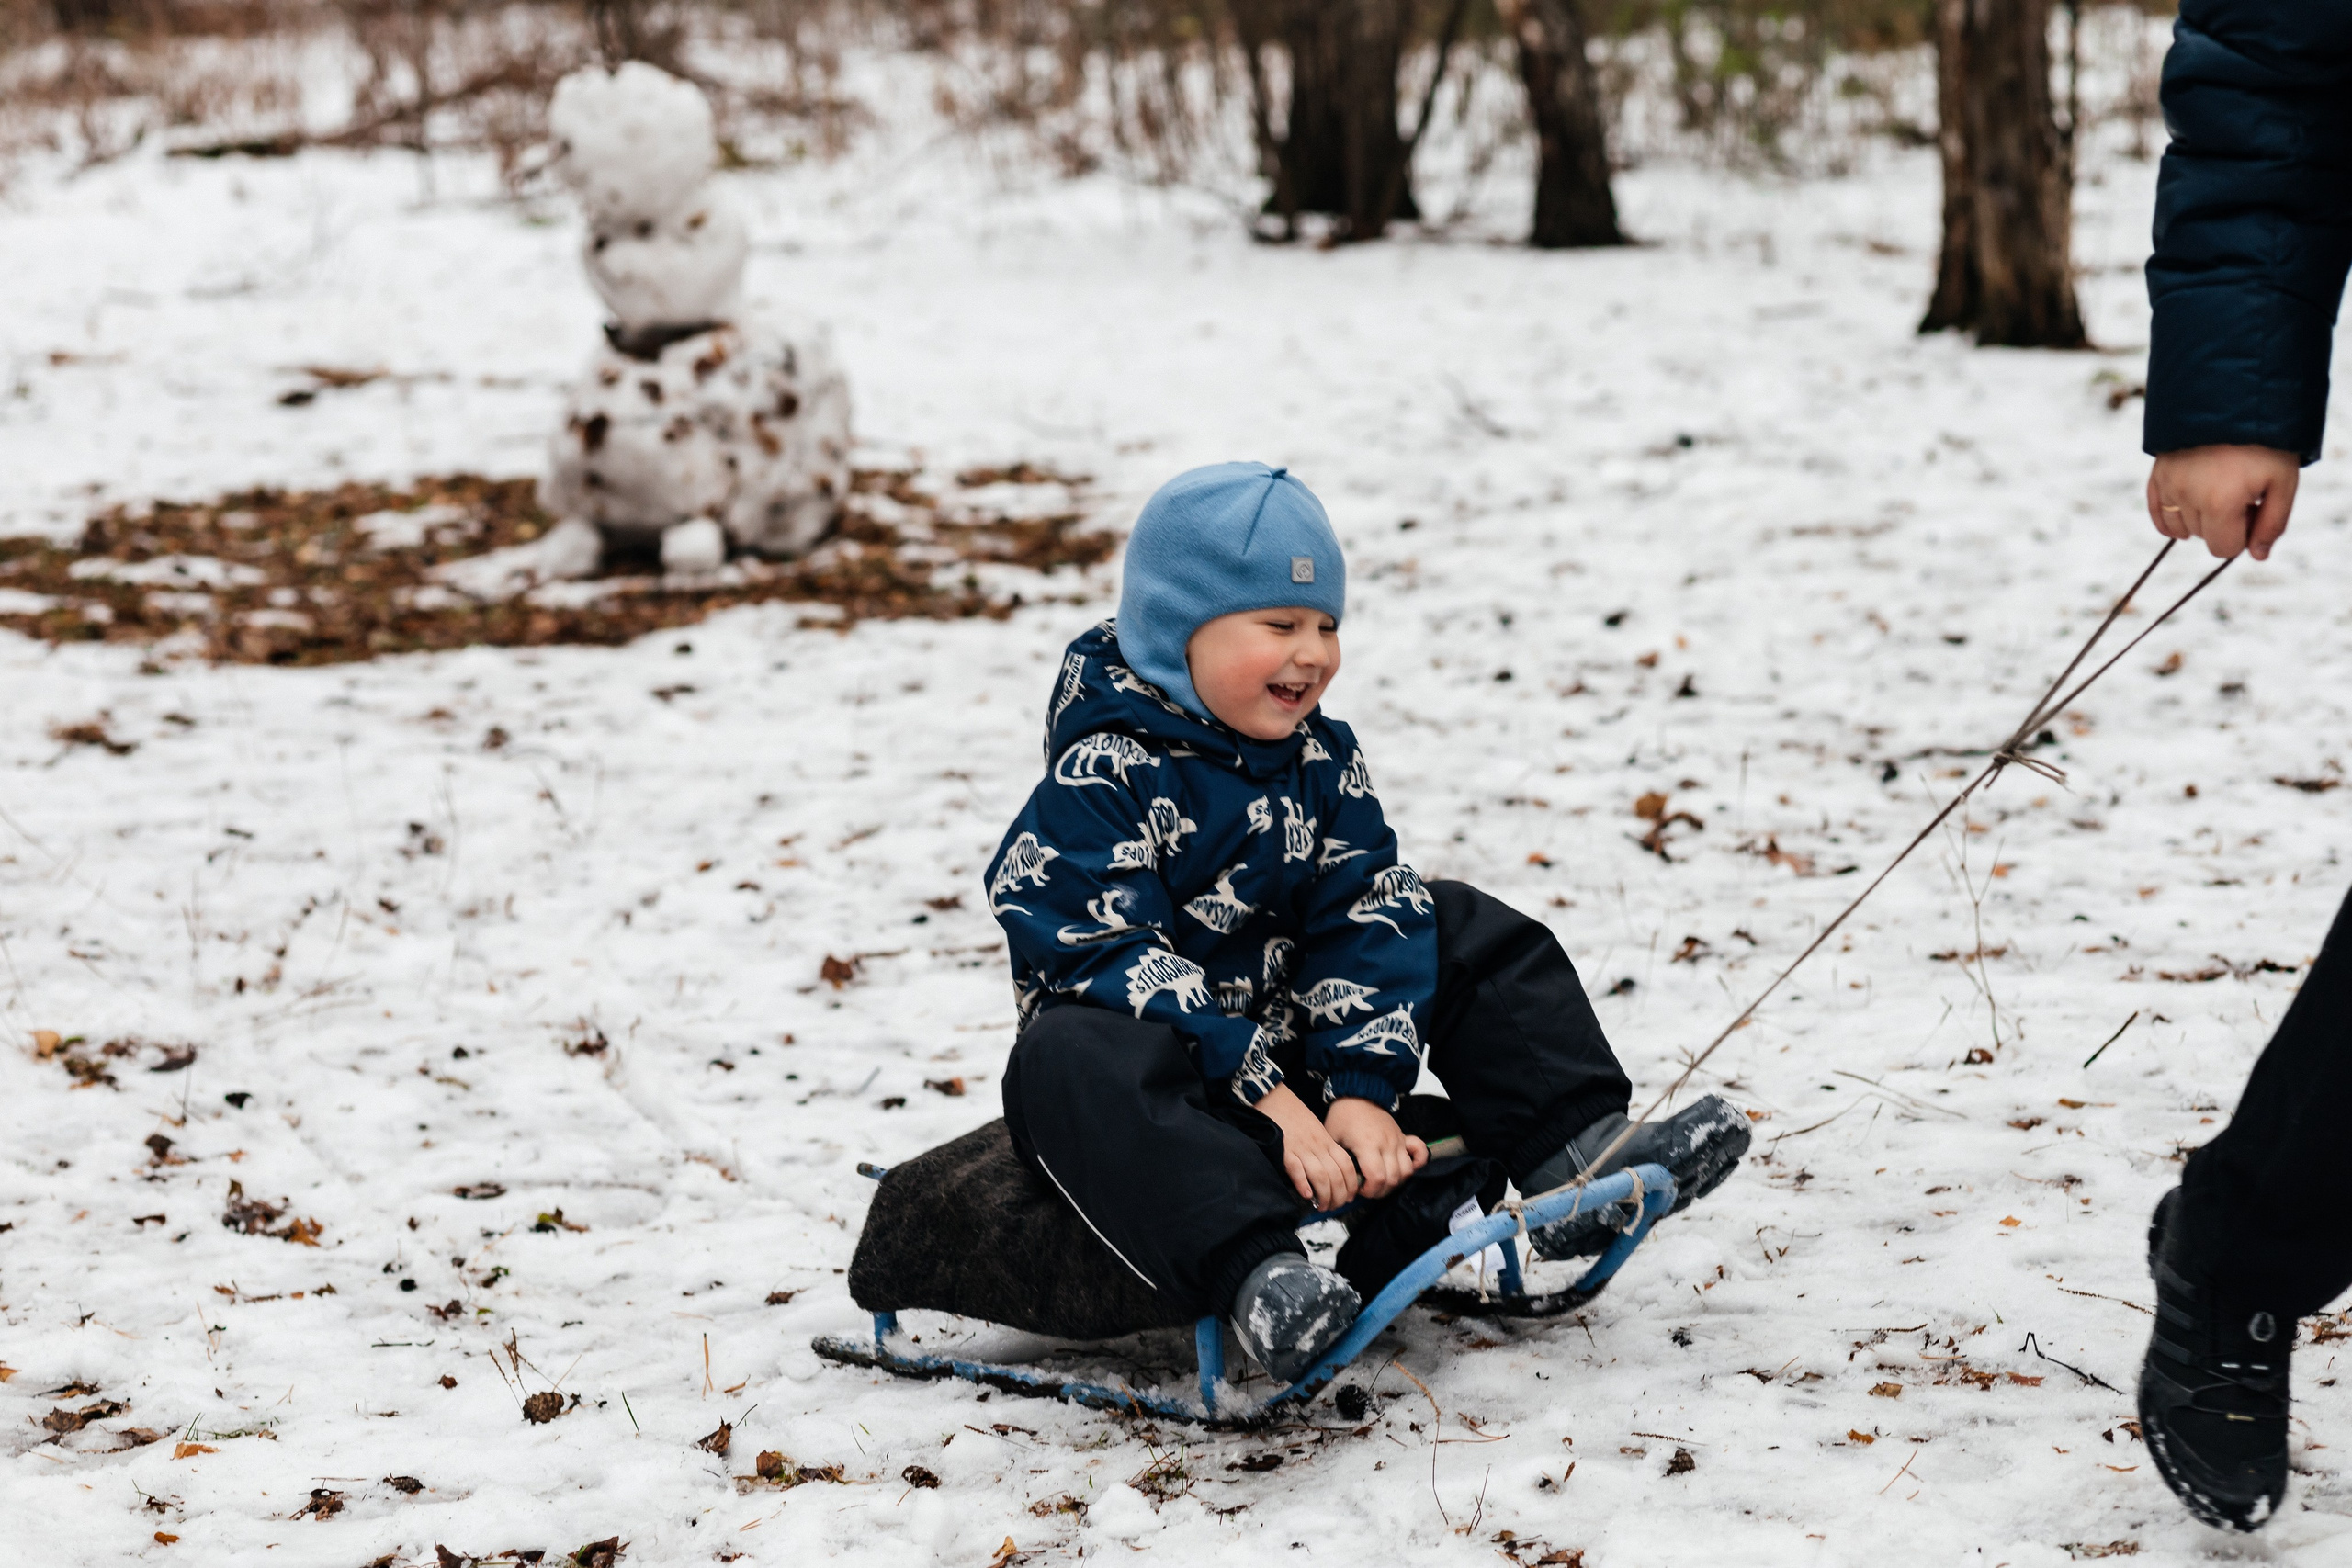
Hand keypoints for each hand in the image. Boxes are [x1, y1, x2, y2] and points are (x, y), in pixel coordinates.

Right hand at [1255, 1084, 1359, 1209]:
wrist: (1273, 1097)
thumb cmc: (1294, 1115)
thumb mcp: (1316, 1130)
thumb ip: (1323, 1148)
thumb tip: (1331, 1174)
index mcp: (1327, 1141)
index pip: (1347, 1166)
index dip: (1350, 1186)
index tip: (1347, 1198)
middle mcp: (1317, 1146)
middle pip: (1336, 1176)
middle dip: (1338, 1197)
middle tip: (1333, 1207)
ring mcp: (1301, 1148)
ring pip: (1320, 1176)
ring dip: (1323, 1195)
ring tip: (1321, 1206)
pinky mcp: (1284, 1150)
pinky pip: (1297, 1169)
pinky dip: (1303, 1184)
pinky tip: (1306, 1194)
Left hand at [1324, 1097, 1428, 1199]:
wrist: (1358, 1093)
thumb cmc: (1342, 1116)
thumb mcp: (1332, 1138)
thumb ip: (1339, 1161)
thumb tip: (1342, 1182)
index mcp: (1367, 1144)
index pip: (1377, 1178)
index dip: (1369, 1190)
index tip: (1359, 1189)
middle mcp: (1387, 1143)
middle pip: (1392, 1179)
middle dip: (1380, 1191)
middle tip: (1367, 1189)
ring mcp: (1397, 1140)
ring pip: (1406, 1172)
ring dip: (1394, 1182)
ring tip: (1381, 1182)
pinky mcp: (1403, 1137)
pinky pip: (1419, 1154)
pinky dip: (1416, 1164)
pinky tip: (1402, 1170)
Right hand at [2147, 444, 2300, 561]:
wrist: (2233, 398)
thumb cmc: (2265, 442)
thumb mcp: (2283, 482)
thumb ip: (2272, 523)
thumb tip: (2256, 555)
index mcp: (2220, 504)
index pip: (2223, 549)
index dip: (2242, 536)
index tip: (2254, 509)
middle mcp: (2188, 498)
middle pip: (2203, 537)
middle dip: (2223, 524)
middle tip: (2241, 494)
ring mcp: (2169, 485)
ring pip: (2181, 528)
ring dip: (2200, 519)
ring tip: (2218, 490)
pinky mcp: (2158, 474)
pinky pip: (2157, 513)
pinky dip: (2170, 520)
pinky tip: (2187, 514)